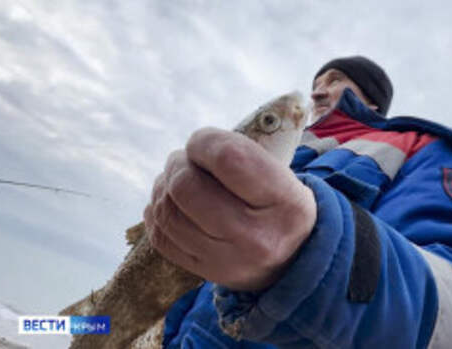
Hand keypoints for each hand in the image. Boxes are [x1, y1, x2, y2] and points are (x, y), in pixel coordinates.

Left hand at [144, 127, 316, 290]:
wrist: (294, 257)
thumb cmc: (279, 203)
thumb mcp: (282, 173)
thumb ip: (240, 154)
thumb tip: (191, 147)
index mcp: (283, 201)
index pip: (228, 159)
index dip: (203, 142)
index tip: (202, 142)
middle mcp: (255, 236)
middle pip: (186, 187)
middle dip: (177, 164)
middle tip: (185, 160)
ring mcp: (227, 260)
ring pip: (168, 211)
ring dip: (164, 186)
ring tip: (176, 179)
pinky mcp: (205, 272)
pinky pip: (161, 237)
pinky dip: (158, 212)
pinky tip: (170, 203)